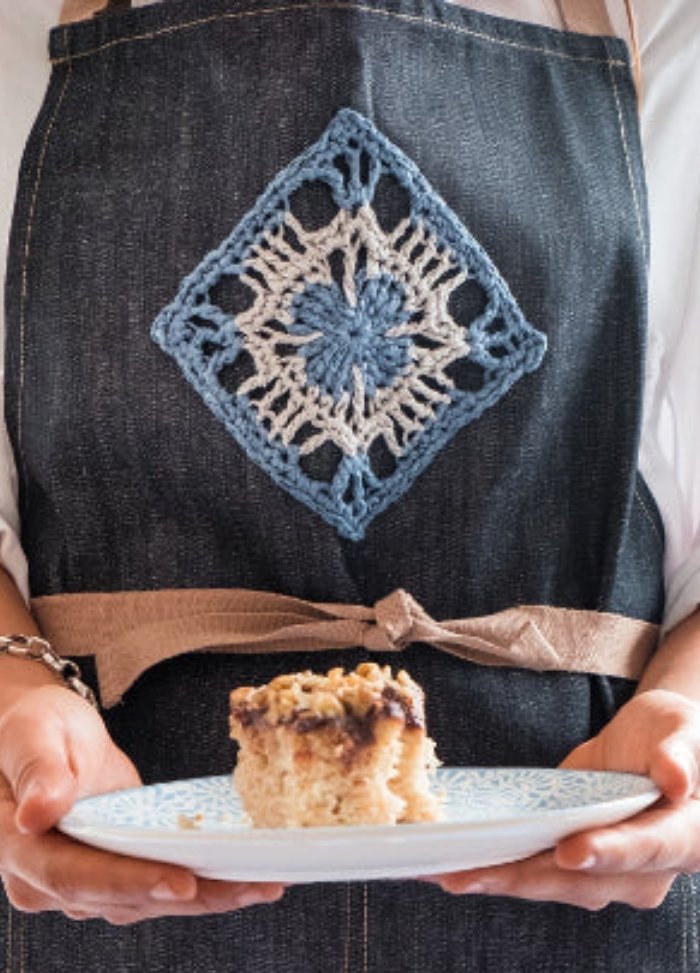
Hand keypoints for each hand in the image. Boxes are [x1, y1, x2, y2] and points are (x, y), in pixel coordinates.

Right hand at [0, 685, 283, 923]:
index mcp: (22, 852)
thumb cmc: (31, 728)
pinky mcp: (118, 870)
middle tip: (249, 884)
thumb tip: (39, 811)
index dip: (132, 882)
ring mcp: (87, 881)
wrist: (41, 734)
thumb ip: (38, 769)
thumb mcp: (31, 732)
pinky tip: (246, 874)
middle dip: (192, 895)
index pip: (77, 876)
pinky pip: (160, 884)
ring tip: (263, 881)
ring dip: (209, 895)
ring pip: (150, 900)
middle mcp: (51, 881)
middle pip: (125, 898)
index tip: (181, 881)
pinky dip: (205, 882)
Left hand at [425, 689, 699, 909]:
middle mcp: (641, 869)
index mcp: (680, 839)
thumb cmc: (674, 737)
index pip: (644, 849)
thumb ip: (677, 755)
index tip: (570, 852)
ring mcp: (602, 870)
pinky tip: (454, 864)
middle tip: (475, 873)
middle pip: (584, 880)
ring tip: (448, 872)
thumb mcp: (681, 732)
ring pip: (551, 881)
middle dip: (526, 877)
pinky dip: (495, 868)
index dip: (606, 853)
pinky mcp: (569, 858)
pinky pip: (532, 868)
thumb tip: (676, 780)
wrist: (654, 747)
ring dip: (499, 879)